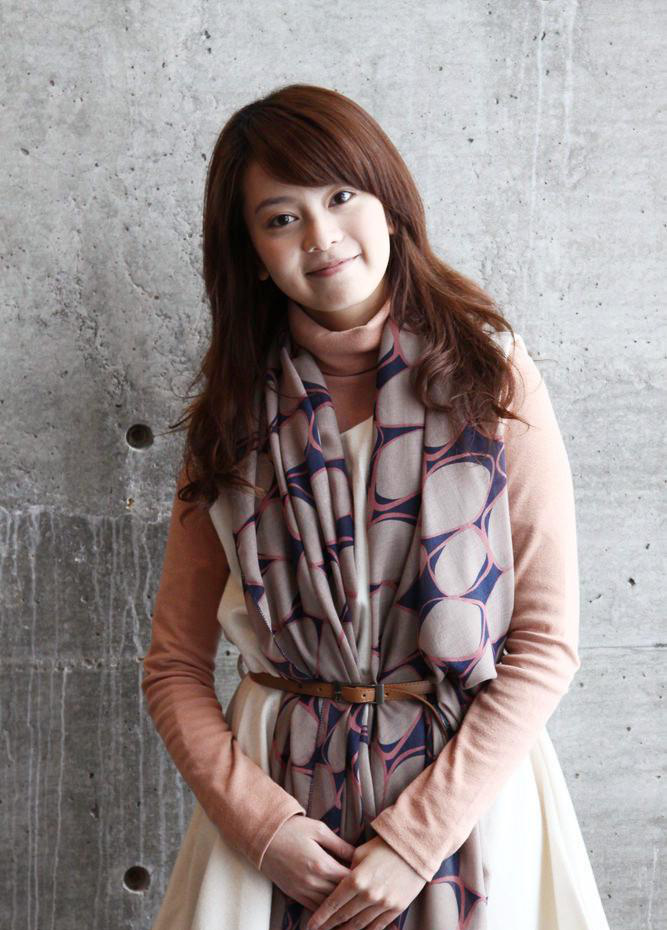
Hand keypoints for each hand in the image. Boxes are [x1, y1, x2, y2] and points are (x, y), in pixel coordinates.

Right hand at [260, 813, 356, 913]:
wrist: (263, 836)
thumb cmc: (292, 828)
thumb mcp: (319, 830)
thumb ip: (339, 845)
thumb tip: (358, 855)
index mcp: (321, 864)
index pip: (349, 880)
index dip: (362, 880)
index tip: (371, 877)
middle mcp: (312, 882)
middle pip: (340, 895)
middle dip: (354, 894)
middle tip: (366, 891)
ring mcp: (302, 890)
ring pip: (328, 906)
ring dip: (341, 905)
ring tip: (354, 903)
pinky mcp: (293, 894)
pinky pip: (314, 908)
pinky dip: (325, 910)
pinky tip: (335, 909)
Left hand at [305, 835, 426, 929]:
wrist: (414, 848)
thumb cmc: (384, 846)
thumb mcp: (359, 853)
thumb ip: (346, 869)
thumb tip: (336, 881)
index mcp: (356, 879)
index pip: (333, 903)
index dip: (320, 916)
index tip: (310, 924)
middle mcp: (368, 895)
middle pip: (344, 917)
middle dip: (329, 925)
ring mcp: (383, 904)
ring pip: (359, 925)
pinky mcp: (396, 908)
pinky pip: (377, 926)